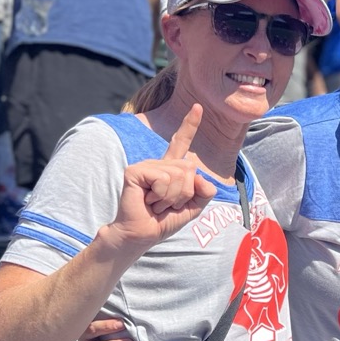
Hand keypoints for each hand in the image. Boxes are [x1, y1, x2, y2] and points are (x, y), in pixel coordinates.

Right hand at [101, 105, 217, 252]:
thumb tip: (199, 175)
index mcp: (171, 169)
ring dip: (172, 197)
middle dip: (184, 193)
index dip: (190, 125)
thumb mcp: (193, 207)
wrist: (141, 234)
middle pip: (190, 169)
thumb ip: (204, 191)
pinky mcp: (135, 171)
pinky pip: (164, 179)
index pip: (181, 142)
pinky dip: (162, 195)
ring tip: (156, 203)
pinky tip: (148, 200)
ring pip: (179, 175)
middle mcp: (158, 163)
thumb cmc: (163, 221)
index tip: (198, 107)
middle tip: (164, 204)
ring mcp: (145, 165)